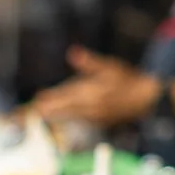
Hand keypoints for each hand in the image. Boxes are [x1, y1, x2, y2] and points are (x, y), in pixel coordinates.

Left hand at [32, 46, 159, 126]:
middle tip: (29, 111)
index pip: (66, 95)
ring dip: (52, 114)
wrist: (145, 100)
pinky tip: (55, 114)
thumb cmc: (127, 79)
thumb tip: (72, 52)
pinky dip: (65, 116)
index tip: (37, 98)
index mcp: (92, 93)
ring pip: (68, 114)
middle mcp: (90, 107)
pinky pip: (77, 118)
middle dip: (46, 110)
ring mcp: (93, 116)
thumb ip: (90, 62)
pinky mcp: (97, 121)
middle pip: (63, 109)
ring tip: (36, 113)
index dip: (50, 98)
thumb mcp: (110, 66)